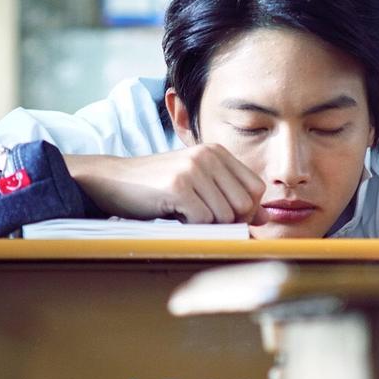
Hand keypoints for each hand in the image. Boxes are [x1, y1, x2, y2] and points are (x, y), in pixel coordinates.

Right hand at [66, 144, 264, 223]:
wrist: (112, 180)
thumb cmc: (157, 187)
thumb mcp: (199, 185)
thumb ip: (231, 197)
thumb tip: (265, 219)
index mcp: (217, 151)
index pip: (256, 188)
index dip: (247, 210)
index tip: (226, 217)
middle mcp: (208, 155)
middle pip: (245, 205)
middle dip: (228, 221)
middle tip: (201, 218)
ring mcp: (193, 169)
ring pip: (225, 216)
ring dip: (206, 225)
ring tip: (183, 213)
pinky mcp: (178, 187)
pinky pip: (203, 221)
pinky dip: (190, 227)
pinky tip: (173, 215)